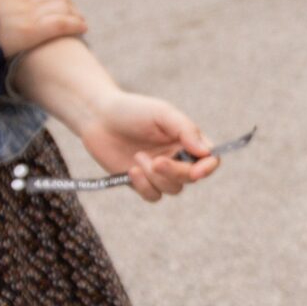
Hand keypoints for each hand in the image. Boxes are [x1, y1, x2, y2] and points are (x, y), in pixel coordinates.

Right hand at [0, 0, 85, 57]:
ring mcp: (31, 12)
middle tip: (75, 15)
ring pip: (63, 8)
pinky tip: (83, 29)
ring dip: (75, 15)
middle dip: (69, 5)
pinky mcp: (32, 29)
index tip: (63, 1)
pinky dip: (75, 25)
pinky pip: (61, 23)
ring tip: (80, 23)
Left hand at [77, 93, 217, 202]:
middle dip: (174, 172)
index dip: (208, 168)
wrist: (97, 117)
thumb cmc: (131, 110)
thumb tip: (207, 152)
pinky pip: (153, 196)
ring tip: (137, 157)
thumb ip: (187, 130)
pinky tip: (131, 170)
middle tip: (156, 161)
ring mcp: (159, 172)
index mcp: (186, 139)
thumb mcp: (162, 113)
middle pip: (190, 177)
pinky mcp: (141, 182)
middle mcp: (177, 157)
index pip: (209, 159)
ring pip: (172, 189)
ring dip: (155, 176)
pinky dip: (144, 186)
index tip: (197, 171)